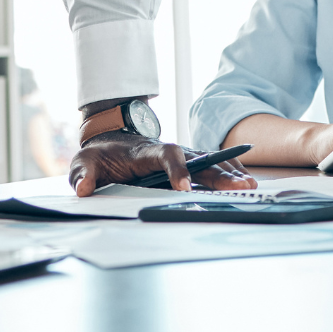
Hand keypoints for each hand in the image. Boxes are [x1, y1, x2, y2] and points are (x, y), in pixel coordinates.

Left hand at [69, 132, 257, 194]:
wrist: (109, 142)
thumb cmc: (99, 155)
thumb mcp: (84, 163)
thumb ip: (83, 175)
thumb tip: (84, 189)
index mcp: (144, 152)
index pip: (166, 155)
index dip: (178, 170)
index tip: (185, 189)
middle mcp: (166, 151)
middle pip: (197, 159)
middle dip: (218, 172)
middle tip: (238, 187)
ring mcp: (178, 157)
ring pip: (208, 161)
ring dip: (228, 172)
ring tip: (249, 185)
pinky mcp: (184, 165)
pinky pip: (209, 166)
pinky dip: (226, 172)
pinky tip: (242, 181)